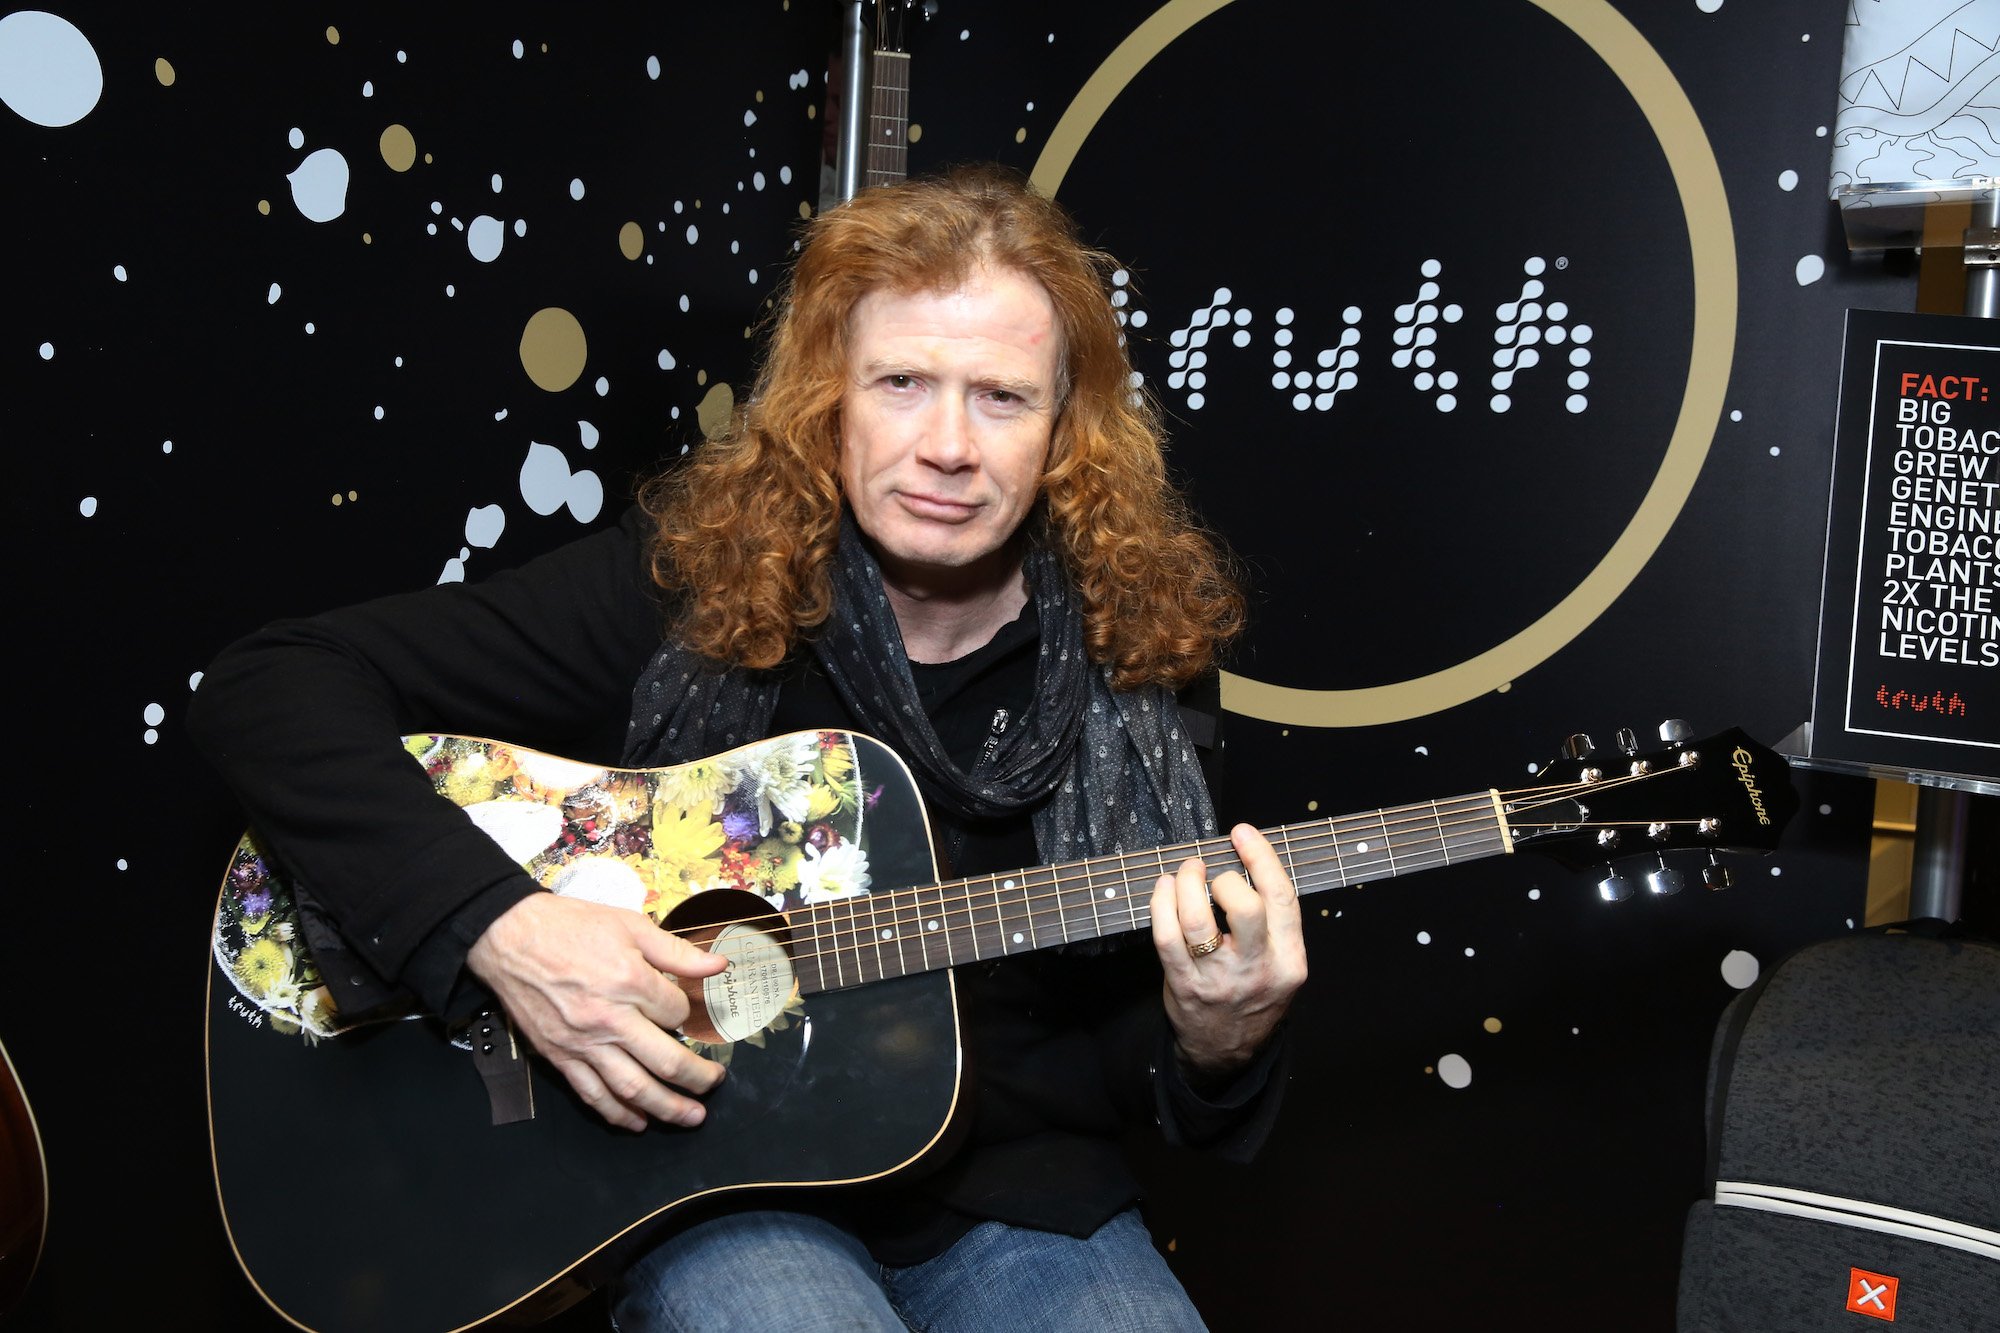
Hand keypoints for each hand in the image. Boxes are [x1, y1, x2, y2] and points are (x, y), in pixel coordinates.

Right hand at [466, 892, 729, 1131]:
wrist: (508, 937)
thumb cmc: (567, 927)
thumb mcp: (630, 924)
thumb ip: (677, 951)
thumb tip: (718, 966)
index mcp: (630, 982)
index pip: (677, 1013)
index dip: (689, 1015)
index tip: (687, 1012)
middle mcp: (609, 1019)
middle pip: (666, 1061)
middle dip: (698, 1077)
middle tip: (714, 1082)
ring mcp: (583, 1043)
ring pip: (633, 1088)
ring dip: (667, 1108)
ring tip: (691, 1116)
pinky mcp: (560, 1056)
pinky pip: (592, 1094)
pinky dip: (617, 1114)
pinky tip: (638, 1122)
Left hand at [1150, 825, 1307, 1083]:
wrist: (1227, 1051)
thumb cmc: (1253, 994)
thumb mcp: (1281, 964)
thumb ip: (1271, 922)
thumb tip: (1244, 861)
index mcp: (1289, 959)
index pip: (1281, 898)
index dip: (1261, 858)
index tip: (1242, 833)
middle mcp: (1257, 970)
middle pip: (1245, 908)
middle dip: (1225, 879)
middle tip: (1213, 874)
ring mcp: (1218, 980)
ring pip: (1198, 921)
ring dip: (1186, 884)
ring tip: (1185, 873)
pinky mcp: (1184, 986)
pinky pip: (1166, 937)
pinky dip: (1161, 904)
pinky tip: (1164, 889)